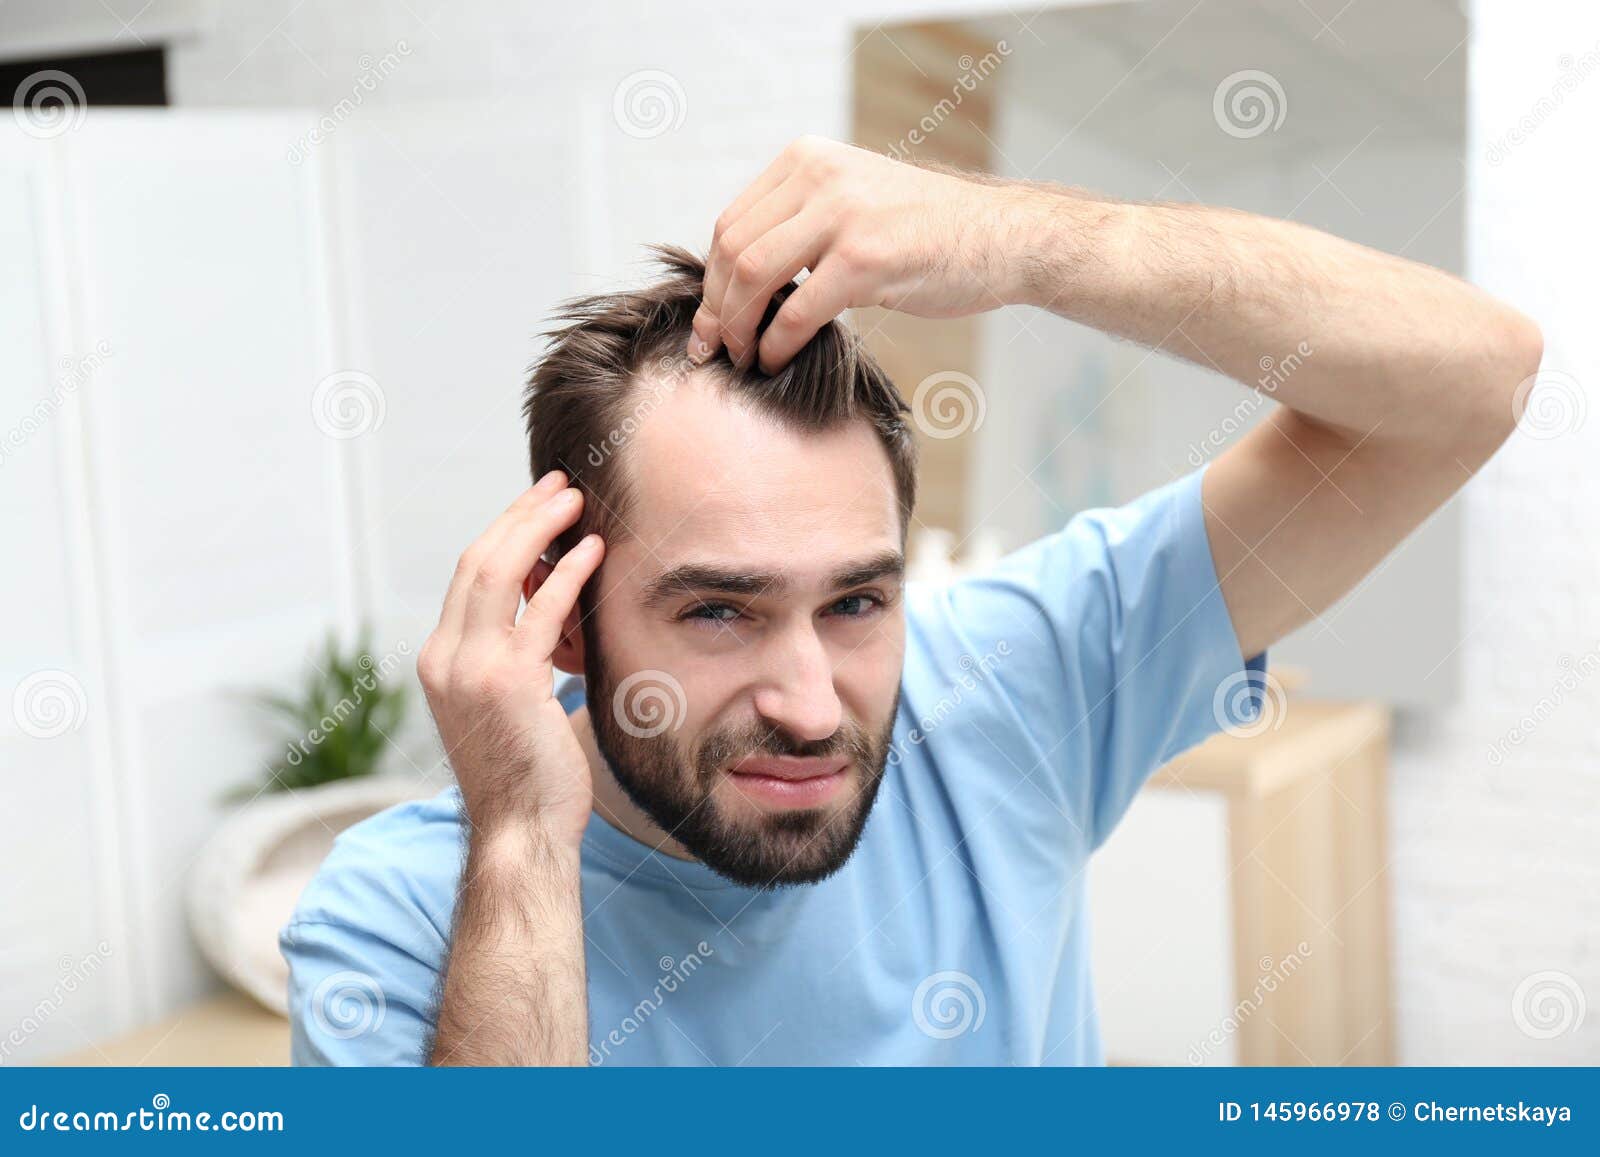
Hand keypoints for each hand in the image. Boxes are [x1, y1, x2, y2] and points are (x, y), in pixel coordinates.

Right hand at [417, 470, 604, 849]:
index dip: (503, 533)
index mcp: (439, 660)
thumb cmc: (527, 776)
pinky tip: (592, 553)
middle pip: (479, 562)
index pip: (467, 577)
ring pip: (501, 574)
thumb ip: (518, 659)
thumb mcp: (508, 706)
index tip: (537, 507)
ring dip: (540, 529)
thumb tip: (555, 618)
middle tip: (558, 485)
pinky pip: (542, 612)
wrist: (520, 833)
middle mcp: (444, 658)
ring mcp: (471, 669)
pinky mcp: (509, 683)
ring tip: (575, 501)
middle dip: (520, 516)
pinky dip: (568, 575)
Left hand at [690, 136, 1032, 373]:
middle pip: (733, 249)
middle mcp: (819, 176)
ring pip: (754, 277)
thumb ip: (801, 220)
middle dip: (717, 309)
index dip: (713, 280)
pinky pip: (796, 311)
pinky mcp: (865, 259)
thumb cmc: (928, 231)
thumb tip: (740, 276)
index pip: (732, 222)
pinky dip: (776, 344)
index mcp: (807, 159)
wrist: (1002, 237)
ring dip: (739, 328)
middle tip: (714, 350)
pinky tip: (776, 362)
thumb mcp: (855, 199)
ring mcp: (843, 215)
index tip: (711, 321)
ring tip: (743, 358)